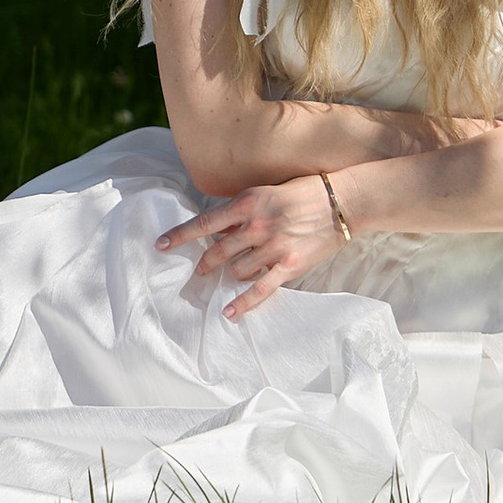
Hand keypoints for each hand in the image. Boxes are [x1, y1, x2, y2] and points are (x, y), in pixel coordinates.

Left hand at [157, 178, 340, 319]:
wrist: (341, 202)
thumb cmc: (304, 192)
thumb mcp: (266, 191)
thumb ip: (244, 209)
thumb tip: (222, 225)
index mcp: (247, 203)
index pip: (204, 223)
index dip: (180, 235)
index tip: (161, 245)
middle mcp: (255, 226)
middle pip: (218, 251)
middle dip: (205, 264)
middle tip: (198, 272)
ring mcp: (272, 248)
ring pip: (237, 270)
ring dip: (229, 276)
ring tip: (225, 280)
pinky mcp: (288, 266)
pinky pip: (259, 289)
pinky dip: (242, 303)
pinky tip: (228, 312)